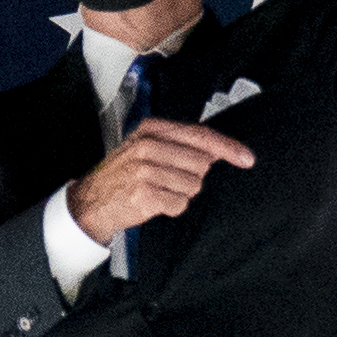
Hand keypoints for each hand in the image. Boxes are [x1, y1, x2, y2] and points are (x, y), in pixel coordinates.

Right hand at [66, 118, 253, 242]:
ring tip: (158, 190)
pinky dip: (172, 207)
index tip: (246, 157)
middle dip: (192, 176)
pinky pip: (180, 203)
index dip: (228, 147)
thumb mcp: (146, 146)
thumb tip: (218, 150)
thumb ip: (180, 143)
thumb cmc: (122, 174)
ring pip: (193, 185)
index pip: (200, 135)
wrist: (90, 202)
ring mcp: (145, 170)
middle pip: (201, 163)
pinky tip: (154, 202)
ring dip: (181, 193)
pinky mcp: (145, 194)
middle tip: (169, 179)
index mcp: (151, 129)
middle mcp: (148, 146)